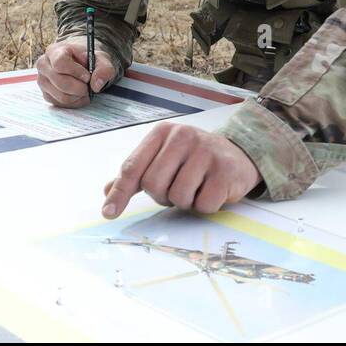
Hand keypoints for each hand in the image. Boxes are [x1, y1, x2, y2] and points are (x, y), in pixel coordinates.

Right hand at [35, 37, 116, 107]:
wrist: (80, 64)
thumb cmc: (88, 60)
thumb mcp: (101, 59)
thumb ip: (104, 69)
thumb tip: (96, 85)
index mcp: (55, 51)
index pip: (60, 63)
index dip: (75, 72)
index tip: (87, 76)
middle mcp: (44, 65)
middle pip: (60, 82)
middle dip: (80, 87)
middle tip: (89, 86)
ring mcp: (43, 81)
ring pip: (61, 96)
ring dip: (78, 96)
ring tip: (86, 89)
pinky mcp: (46, 94)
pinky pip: (61, 104)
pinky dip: (74, 102)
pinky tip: (79, 94)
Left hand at [101, 123, 260, 218]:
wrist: (238, 155)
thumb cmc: (193, 159)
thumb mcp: (163, 157)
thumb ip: (136, 173)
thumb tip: (107, 191)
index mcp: (163, 132)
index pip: (133, 166)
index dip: (120, 192)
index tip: (109, 213)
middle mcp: (183, 136)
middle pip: (153, 185)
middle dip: (162, 196)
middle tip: (176, 189)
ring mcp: (206, 152)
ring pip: (178, 197)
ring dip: (185, 201)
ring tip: (195, 187)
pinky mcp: (225, 171)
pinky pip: (203, 205)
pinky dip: (204, 206)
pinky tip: (211, 190)